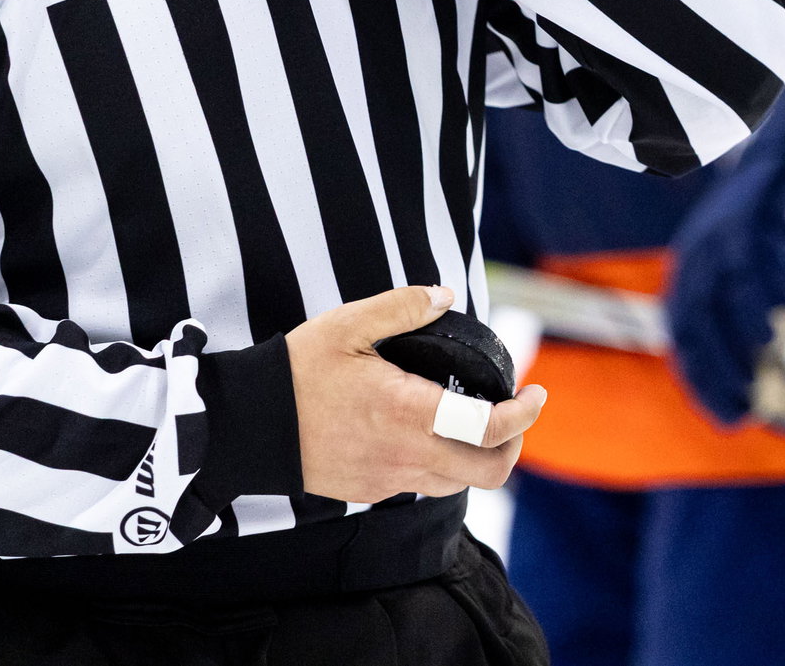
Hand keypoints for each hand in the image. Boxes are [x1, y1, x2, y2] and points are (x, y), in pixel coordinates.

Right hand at [288, 284, 547, 501]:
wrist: (247, 426)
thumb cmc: (296, 372)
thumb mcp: (347, 325)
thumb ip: (402, 307)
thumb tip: (445, 296)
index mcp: (407, 411)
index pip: (488, 430)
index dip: (525, 415)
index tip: (537, 393)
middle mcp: (405, 454)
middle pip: (488, 472)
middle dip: (512, 445)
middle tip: (513, 413)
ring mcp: (388, 479)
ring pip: (457, 483)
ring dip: (477, 456)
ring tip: (474, 420)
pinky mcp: (370, 489)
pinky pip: (422, 484)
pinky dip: (441, 463)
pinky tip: (428, 432)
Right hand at [663, 58, 784, 424]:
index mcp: (769, 180)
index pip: (745, 235)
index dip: (753, 285)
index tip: (773, 330)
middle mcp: (727, 211)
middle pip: (709, 280)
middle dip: (725, 340)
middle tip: (753, 393)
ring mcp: (709, 239)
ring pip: (690, 304)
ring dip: (706, 361)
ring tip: (738, 413)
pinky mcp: (706, 268)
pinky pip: (688, 318)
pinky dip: (698, 363)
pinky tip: (724, 404)